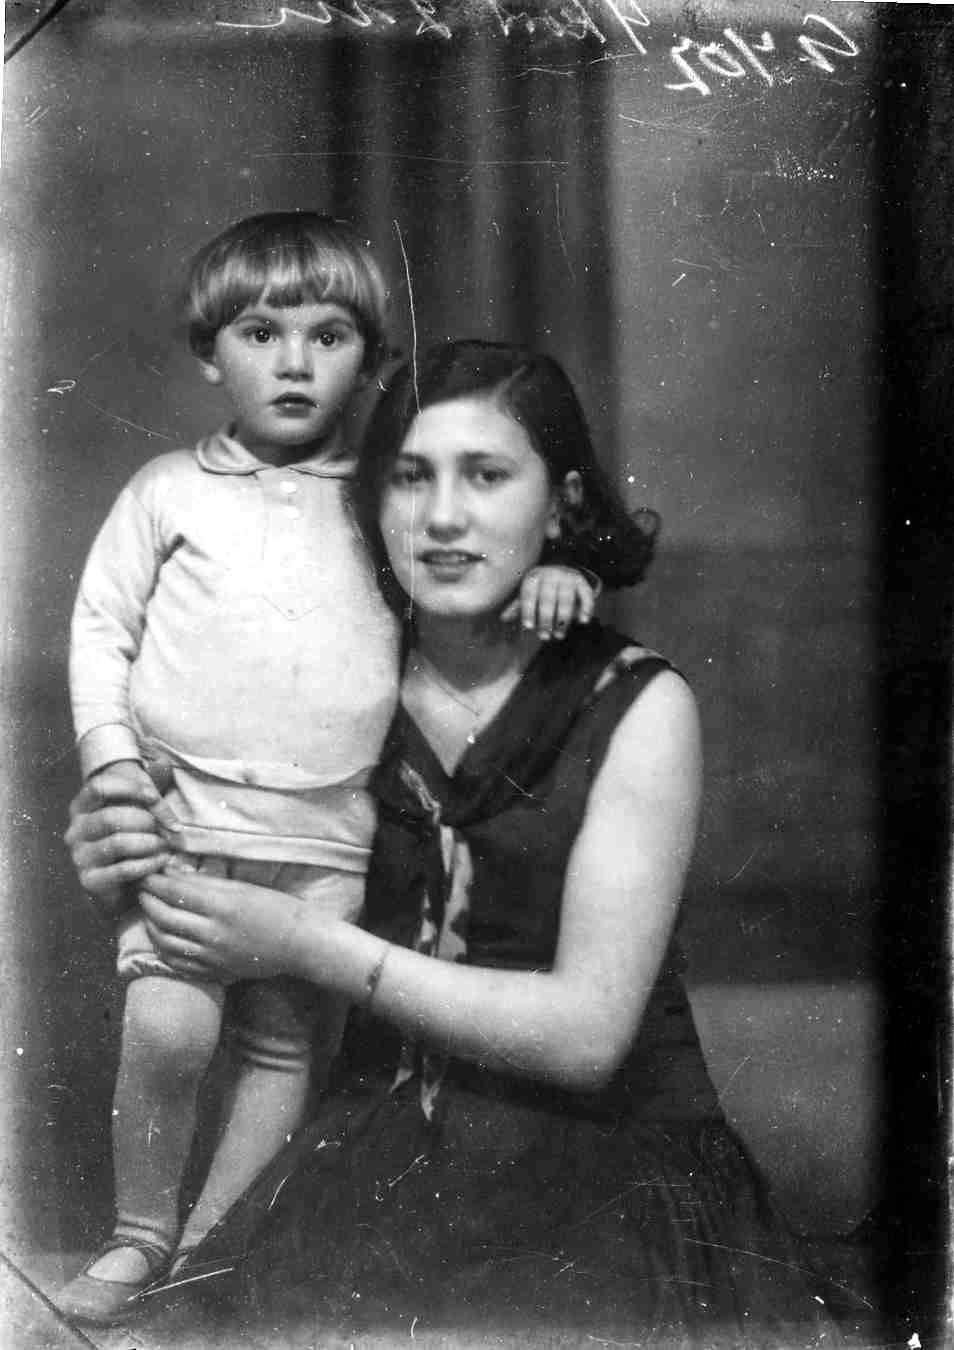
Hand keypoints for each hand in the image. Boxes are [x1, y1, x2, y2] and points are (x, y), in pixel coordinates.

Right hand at [64, 762, 173, 918]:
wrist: (122, 884)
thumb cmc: (131, 838)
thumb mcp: (139, 809)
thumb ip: (150, 789)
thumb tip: (163, 763)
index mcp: (82, 807)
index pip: (98, 787)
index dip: (129, 787)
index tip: (154, 794)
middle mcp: (75, 830)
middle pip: (110, 817)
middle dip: (145, 821)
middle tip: (166, 829)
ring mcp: (79, 857)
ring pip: (117, 843)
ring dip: (149, 843)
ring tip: (166, 845)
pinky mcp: (90, 881)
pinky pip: (122, 870)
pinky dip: (148, 864)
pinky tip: (161, 860)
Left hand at [139, 869, 303, 983]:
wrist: (299, 943)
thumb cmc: (276, 908)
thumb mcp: (243, 888)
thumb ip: (206, 883)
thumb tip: (174, 874)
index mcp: (222, 906)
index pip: (175, 892)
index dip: (154, 883)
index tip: (146, 874)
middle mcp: (213, 933)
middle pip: (164, 917)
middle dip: (147, 902)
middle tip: (142, 891)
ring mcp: (213, 956)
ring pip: (166, 942)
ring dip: (151, 926)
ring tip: (148, 913)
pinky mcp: (215, 972)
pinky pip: (178, 964)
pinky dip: (163, 950)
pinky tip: (161, 939)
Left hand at [501, 565, 597, 639]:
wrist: (561, 568)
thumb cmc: (540, 587)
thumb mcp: (528, 593)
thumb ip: (518, 606)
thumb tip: (503, 618)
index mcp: (534, 577)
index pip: (529, 595)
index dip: (528, 611)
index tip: (528, 627)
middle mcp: (550, 574)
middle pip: (547, 599)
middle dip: (545, 620)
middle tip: (544, 637)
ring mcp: (567, 577)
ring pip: (565, 600)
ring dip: (563, 619)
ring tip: (559, 635)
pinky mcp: (581, 581)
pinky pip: (585, 595)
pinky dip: (586, 608)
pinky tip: (582, 622)